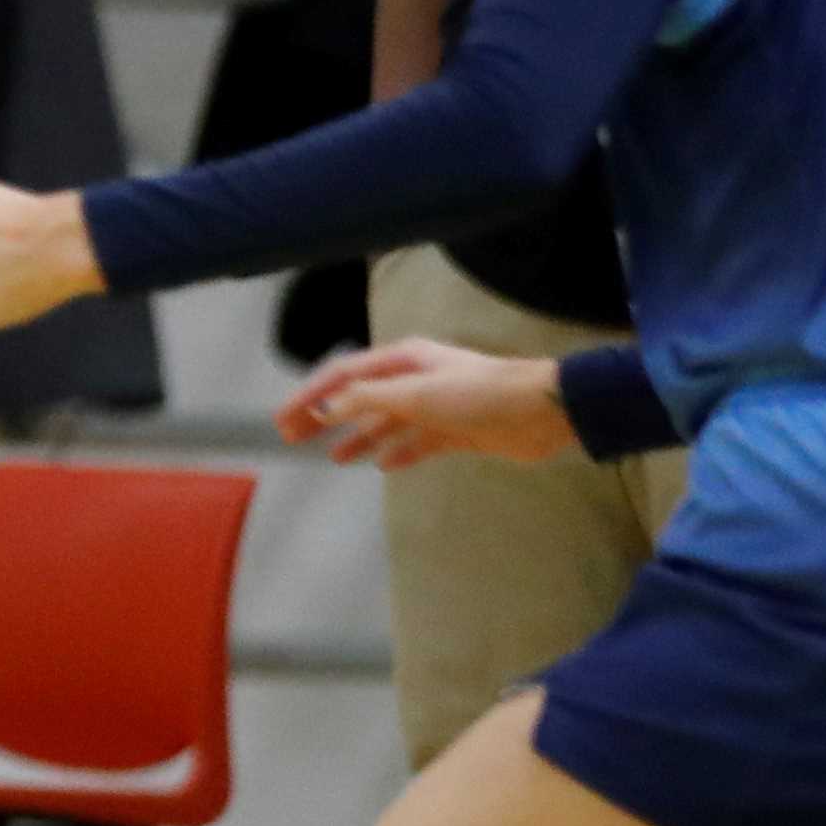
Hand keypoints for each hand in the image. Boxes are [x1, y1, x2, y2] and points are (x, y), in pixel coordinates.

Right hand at [281, 337, 573, 467]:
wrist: (543, 410)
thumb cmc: (479, 393)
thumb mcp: (416, 392)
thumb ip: (368, 400)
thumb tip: (327, 408)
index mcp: (403, 360)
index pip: (343, 377)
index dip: (310, 397)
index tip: (283, 421)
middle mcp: (416, 380)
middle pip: (359, 398)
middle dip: (327, 417)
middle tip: (294, 438)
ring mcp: (436, 407)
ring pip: (386, 423)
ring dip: (359, 438)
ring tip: (334, 458)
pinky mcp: (456, 432)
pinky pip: (416, 443)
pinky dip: (397, 453)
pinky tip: (382, 465)